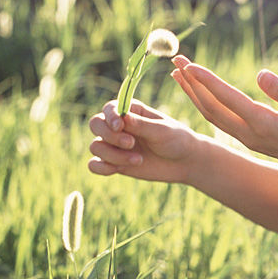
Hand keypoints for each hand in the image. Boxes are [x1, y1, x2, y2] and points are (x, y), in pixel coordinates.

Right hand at [87, 98, 202, 184]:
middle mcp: (119, 126)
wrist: (184, 163)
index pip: (109, 108)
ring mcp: (115, 144)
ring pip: (96, 146)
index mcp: (131, 111)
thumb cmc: (176, 140)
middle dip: (109, 136)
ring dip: (113, 155)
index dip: (110, 116)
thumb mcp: (162, 131)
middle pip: (96, 124)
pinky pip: (94, 165)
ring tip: (139, 160)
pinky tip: (117, 170)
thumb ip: (141, 125)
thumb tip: (121, 117)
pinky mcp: (114, 162)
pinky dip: (101, 168)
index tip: (120, 126)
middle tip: (131, 144)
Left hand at [170, 56, 277, 178]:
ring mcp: (247, 139)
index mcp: (263, 125)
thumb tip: (261, 74)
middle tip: (176, 59)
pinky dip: (204, 103)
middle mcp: (249, 134)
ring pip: (211, 115)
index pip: (228, 99)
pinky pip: (219, 119)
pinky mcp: (249, 139)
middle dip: (192, 83)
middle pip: (211, 107)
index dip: (207, 81)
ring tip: (178, 73)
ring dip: (193, 93)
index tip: (190, 64)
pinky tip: (198, 92)